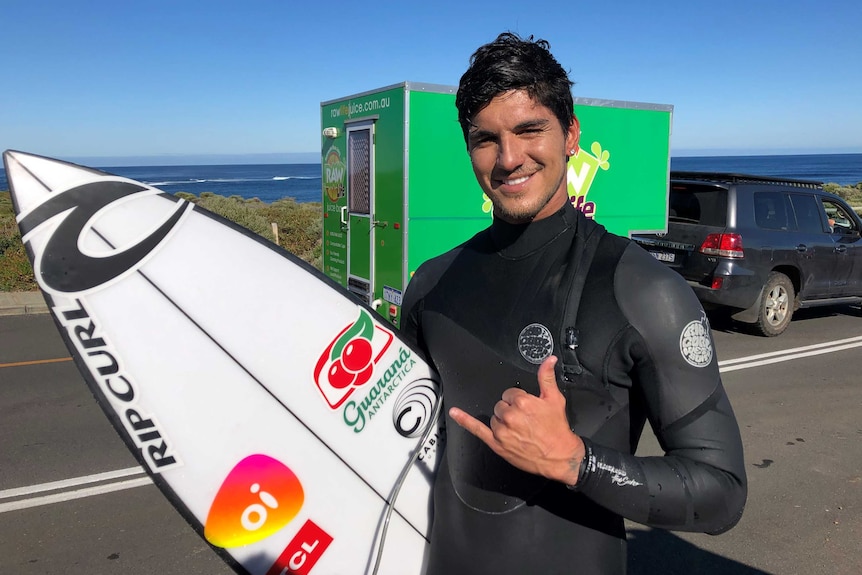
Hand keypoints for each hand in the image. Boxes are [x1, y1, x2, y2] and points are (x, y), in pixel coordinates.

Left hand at [448, 355, 584, 484]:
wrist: (560, 456)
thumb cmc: (557, 430)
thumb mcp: (554, 399)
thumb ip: (547, 377)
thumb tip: (548, 360)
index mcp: (522, 402)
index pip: (510, 393)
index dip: (519, 400)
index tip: (528, 408)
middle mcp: (510, 416)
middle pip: (501, 405)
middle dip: (511, 410)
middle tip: (526, 420)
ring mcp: (501, 430)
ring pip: (494, 417)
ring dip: (503, 421)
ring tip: (520, 430)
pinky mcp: (496, 443)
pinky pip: (476, 429)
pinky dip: (464, 420)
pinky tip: (456, 413)